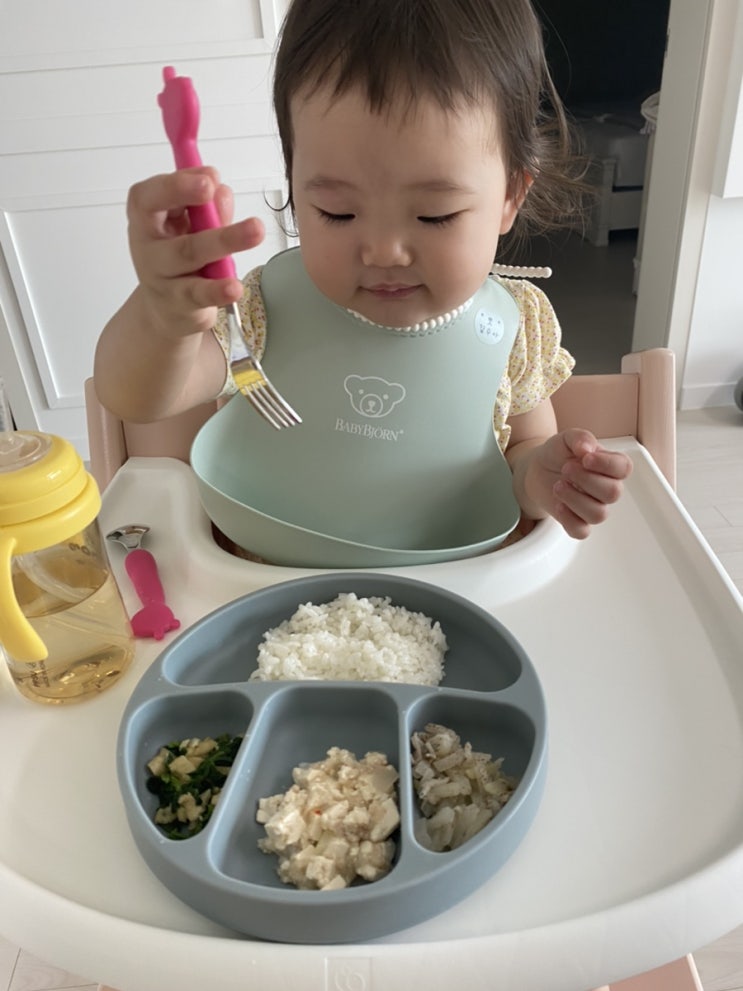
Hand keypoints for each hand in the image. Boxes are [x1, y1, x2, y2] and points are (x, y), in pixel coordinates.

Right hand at [126, 167, 264, 338]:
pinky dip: (218, 290)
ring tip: (255, 231)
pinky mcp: (179, 305)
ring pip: (189, 255)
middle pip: (167, 222)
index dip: (175, 184)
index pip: (149, 196)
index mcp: (146, 219)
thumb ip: (208, 209)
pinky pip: (199, 294)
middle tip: (215, 190)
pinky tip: (234, 286)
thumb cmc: (179, 256)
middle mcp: (148, 247)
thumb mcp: (192, 227)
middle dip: (194, 203)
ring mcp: (161, 278)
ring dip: (223, 240)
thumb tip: (221, 191)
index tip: (206, 177)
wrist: (167, 309)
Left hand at [528, 428, 632, 538]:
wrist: (537, 469)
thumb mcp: (566, 438)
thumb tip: (587, 448)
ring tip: (558, 485)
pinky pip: (582, 531)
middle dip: (586, 480)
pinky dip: (569, 520)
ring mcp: (593, 506)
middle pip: (613, 493)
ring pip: (599, 515)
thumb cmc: (558, 454)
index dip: (606, 464)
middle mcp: (606, 488)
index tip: (585, 458)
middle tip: (566, 469)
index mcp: (609, 466)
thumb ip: (579, 438)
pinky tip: (558, 505)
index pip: (624, 468)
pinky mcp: (577, 521)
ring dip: (575, 499)